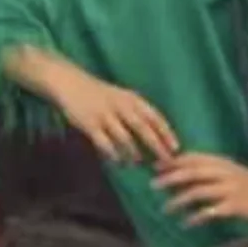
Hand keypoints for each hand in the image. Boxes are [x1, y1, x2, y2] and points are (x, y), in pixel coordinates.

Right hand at [52, 69, 178, 164]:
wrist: (71, 83)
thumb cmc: (101, 94)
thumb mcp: (123, 97)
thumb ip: (137, 112)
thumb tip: (156, 135)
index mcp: (132, 99)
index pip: (155, 117)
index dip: (167, 133)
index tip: (176, 148)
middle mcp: (121, 106)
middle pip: (143, 128)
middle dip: (156, 145)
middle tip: (166, 161)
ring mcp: (105, 115)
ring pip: (124, 137)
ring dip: (134, 153)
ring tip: (140, 163)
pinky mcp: (89, 124)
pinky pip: (104, 142)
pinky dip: (113, 154)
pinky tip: (118, 162)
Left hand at [153, 153, 247, 224]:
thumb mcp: (233, 173)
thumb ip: (213, 172)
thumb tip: (184, 175)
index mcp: (224, 162)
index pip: (194, 157)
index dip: (174, 161)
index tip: (156, 166)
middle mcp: (225, 172)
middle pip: (192, 171)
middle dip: (171, 177)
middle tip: (152, 184)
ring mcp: (231, 189)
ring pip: (198, 191)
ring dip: (179, 200)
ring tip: (165, 209)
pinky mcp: (236, 206)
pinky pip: (211, 211)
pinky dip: (196, 217)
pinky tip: (187, 224)